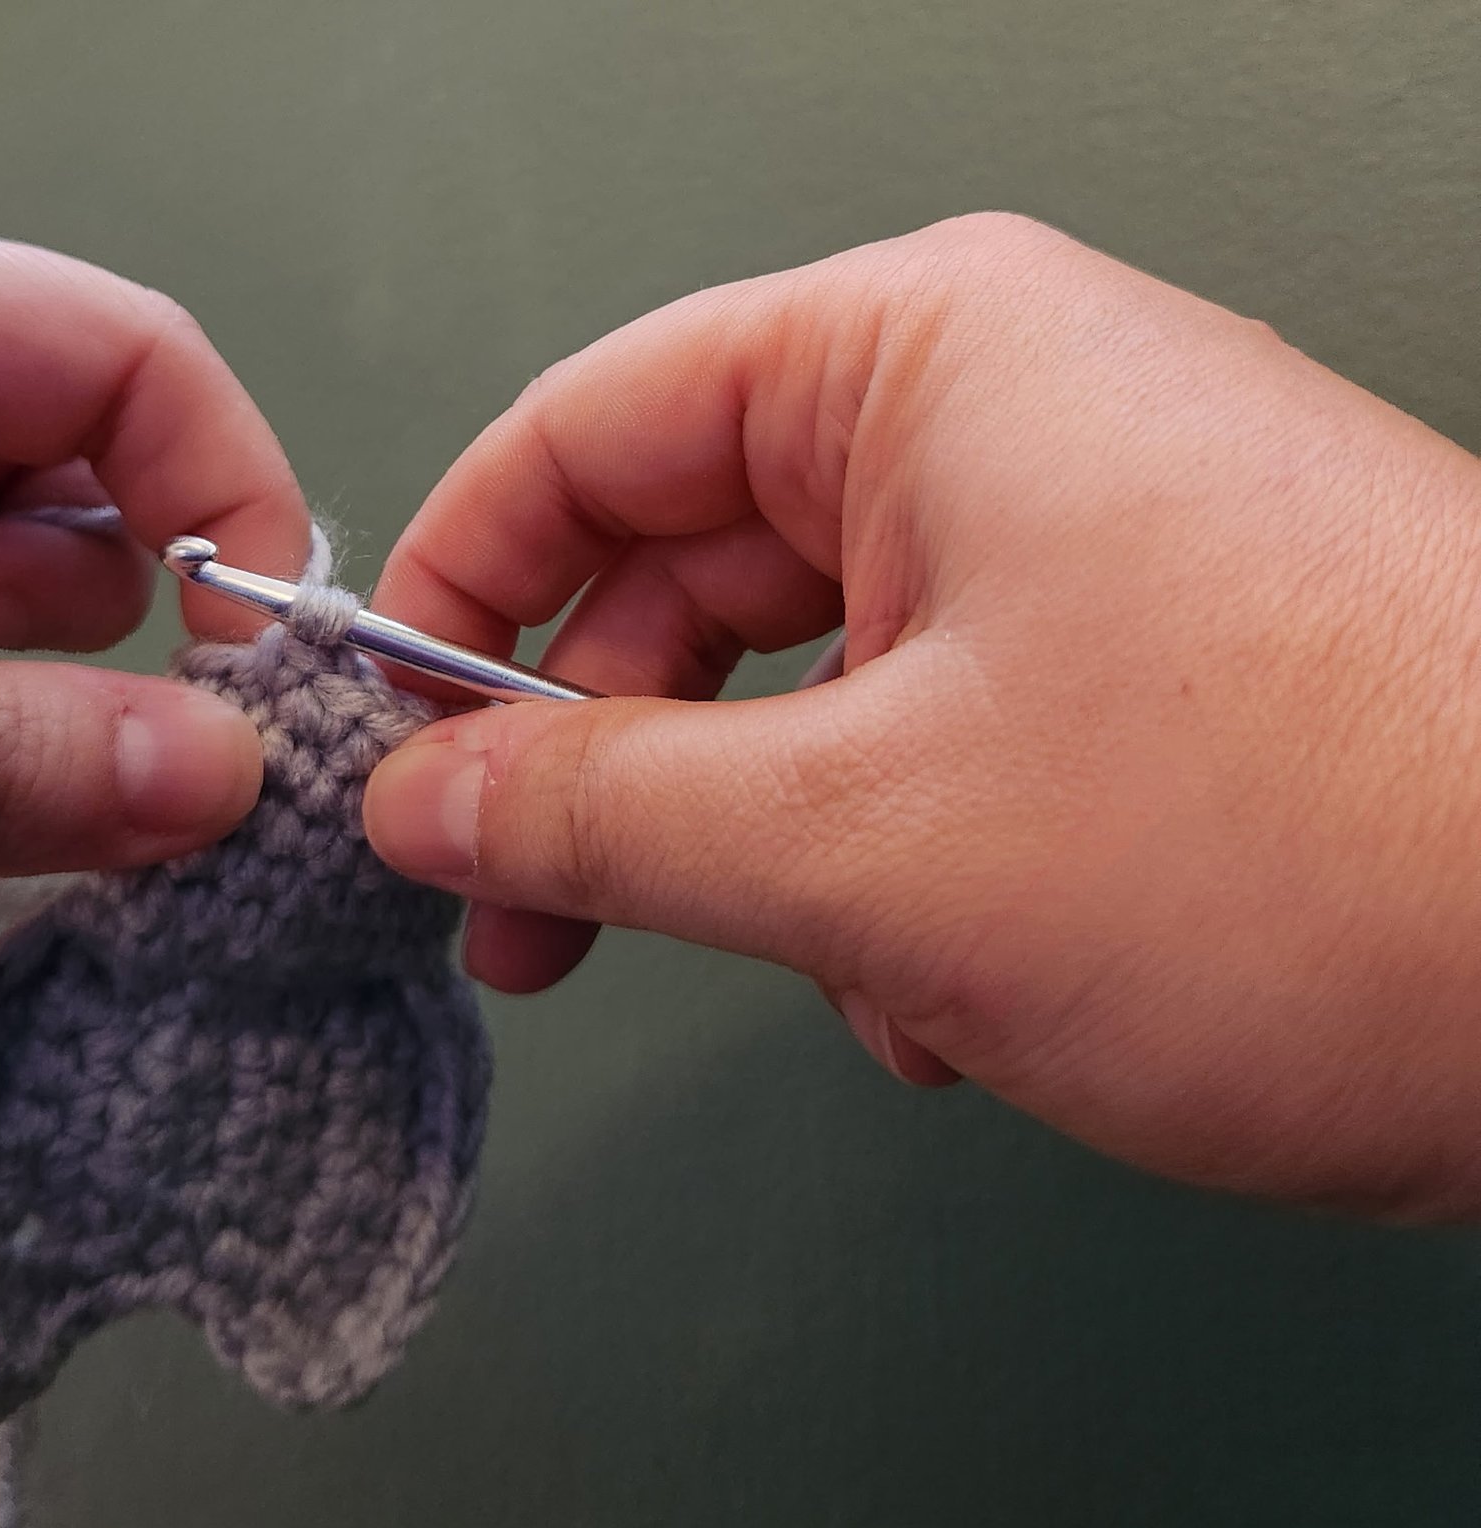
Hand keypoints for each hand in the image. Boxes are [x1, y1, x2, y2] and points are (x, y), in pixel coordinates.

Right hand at [363, 213, 1480, 1211]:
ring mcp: (1089, 551)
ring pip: (810, 690)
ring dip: (770, 853)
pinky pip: (930, 753)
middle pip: (691, 566)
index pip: (591, 428)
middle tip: (528, 914)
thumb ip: (601, 812)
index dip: (464, 589)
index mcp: (926, 364)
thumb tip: (424, 800)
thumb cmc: (1300, 856)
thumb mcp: (862, 842)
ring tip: (824, 977)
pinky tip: (954, 998)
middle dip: (604, 760)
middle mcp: (1010, 423)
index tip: (392, 739)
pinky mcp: (1148, 677)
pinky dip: (895, 880)